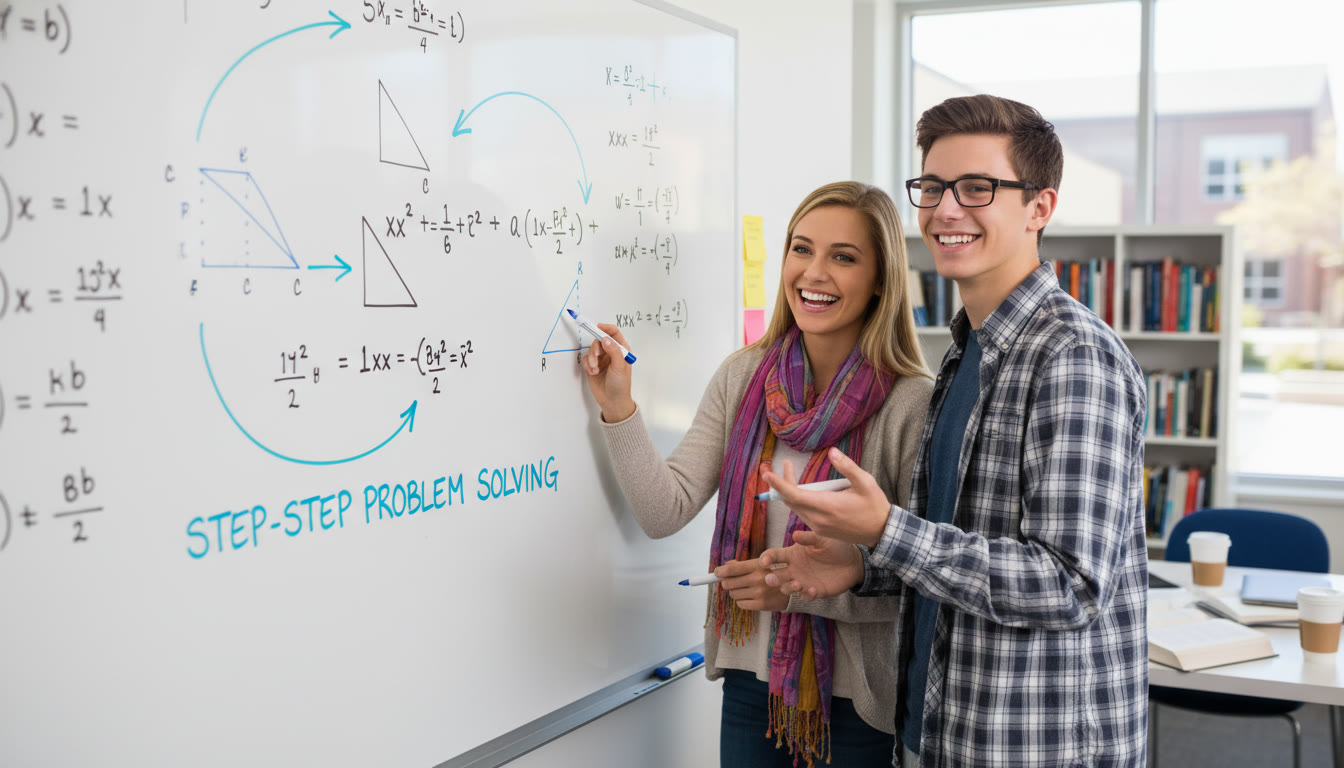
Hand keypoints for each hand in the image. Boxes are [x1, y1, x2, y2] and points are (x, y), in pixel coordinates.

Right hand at [583, 323, 635, 421]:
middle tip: (596, 357)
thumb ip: (614, 351)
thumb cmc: (620, 384)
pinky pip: (586, 359)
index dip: (605, 328)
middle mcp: (611, 352)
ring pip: (592, 349)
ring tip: (595, 369)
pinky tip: (592, 372)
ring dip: (591, 359)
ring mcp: (601, 359)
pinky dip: (587, 365)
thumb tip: (606, 338)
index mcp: (622, 349)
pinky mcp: (593, 366)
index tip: (597, 327)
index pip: (614, 333)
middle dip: (596, 348)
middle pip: (600, 340)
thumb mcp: (619, 367)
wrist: (612, 401)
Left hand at [715, 558, 787, 611]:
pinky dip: (741, 600)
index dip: (720, 571)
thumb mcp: (759, 564)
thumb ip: (741, 565)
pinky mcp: (760, 605)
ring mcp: (759, 593)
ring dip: (734, 592)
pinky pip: (740, 604)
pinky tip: (749, 596)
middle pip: (728, 583)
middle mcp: (757, 579)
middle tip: (731, 582)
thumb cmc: (770, 574)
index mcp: (756, 566)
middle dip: (727, 582)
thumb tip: (724, 567)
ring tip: (743, 589)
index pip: (732, 569)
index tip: (716, 573)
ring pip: (733, 594)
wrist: (789, 590)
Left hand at [760, 447, 890, 546]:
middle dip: (782, 483)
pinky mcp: (821, 531)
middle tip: (782, 465)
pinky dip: (798, 500)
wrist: (882, 532)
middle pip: (791, 500)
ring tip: (790, 472)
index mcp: (827, 506)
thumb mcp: (865, 482)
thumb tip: (831, 452)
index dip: (779, 484)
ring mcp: (819, 527)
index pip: (795, 495)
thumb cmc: (875, 505)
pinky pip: (803, 514)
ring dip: (790, 492)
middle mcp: (819, 519)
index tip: (766, 474)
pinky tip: (803, 490)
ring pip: (796, 508)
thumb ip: (847, 467)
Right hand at [761, 530, 864, 600]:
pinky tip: (813, 590)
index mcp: (792, 554)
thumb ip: (809, 538)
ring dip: (788, 588)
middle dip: (771, 578)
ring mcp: (802, 581)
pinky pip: (805, 596)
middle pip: (776, 575)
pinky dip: (806, 594)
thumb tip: (794, 535)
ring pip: (787, 588)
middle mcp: (794, 569)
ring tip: (797, 584)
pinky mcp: (813, 591)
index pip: (774, 556)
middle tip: (770, 579)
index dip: (767, 559)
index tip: (764, 562)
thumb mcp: (822, 538)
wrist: (852, 561)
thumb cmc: (835, 546)